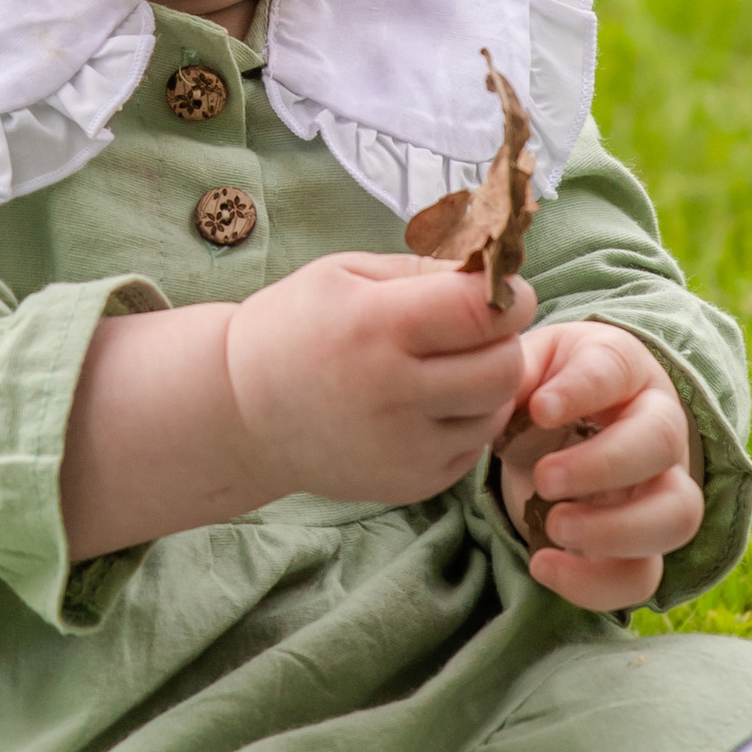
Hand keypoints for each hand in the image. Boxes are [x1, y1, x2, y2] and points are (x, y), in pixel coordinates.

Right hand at [223, 252, 536, 508]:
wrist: (243, 413)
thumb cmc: (297, 328)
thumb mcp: (347, 274)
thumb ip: (424, 267)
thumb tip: (494, 269)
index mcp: (377, 327)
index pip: (485, 311)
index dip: (508, 294)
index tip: (498, 290)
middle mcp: (395, 394)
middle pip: (506, 367)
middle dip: (504, 341)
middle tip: (475, 331)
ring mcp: (405, 448)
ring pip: (495, 410)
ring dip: (485, 384)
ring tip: (443, 368)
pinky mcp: (411, 484)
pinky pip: (473, 447)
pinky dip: (463, 421)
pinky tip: (423, 404)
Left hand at [498, 320, 702, 611]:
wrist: (560, 424)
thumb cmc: (546, 385)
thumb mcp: (527, 363)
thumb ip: (513, 373)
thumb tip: (500, 386)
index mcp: (624, 368)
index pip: (616, 370)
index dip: (582, 390)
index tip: (540, 409)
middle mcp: (658, 426)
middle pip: (664, 441)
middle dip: (604, 465)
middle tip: (544, 478)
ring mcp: (660, 489)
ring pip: (677, 516)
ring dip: (616, 530)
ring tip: (554, 526)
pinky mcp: (643, 545)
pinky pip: (642, 576)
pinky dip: (595, 583)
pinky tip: (543, 563)